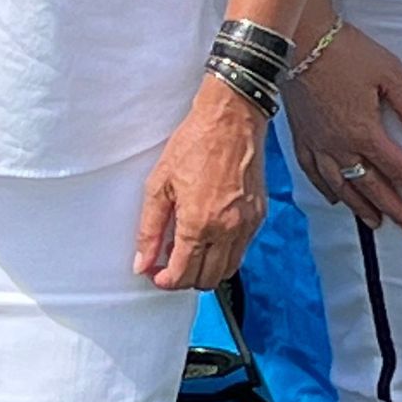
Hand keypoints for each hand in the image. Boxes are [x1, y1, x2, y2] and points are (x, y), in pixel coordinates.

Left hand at [134, 77, 268, 291]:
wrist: (231, 120)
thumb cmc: (195, 144)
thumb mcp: (159, 185)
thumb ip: (149, 230)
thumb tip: (142, 262)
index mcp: (199, 223)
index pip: (183, 274)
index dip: (165, 281)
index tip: (156, 274)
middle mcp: (227, 230)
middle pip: (207, 279)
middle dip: (184, 278)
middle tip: (169, 262)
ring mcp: (247, 225)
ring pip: (227, 270)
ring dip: (206, 269)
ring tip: (188, 249)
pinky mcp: (258, 216)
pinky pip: (241, 250)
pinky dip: (224, 253)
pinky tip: (208, 234)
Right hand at [282, 19, 401, 231]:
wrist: (301, 41)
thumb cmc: (346, 52)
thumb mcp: (390, 72)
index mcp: (365, 132)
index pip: (400, 169)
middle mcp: (341, 146)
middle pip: (372, 187)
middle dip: (395, 209)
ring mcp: (318, 144)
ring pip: (342, 187)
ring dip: (362, 207)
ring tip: (377, 223)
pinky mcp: (302, 137)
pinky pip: (314, 174)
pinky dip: (327, 191)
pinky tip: (336, 199)